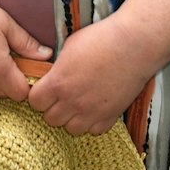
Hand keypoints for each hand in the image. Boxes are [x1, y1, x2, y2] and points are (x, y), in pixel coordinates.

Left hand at [28, 14, 156, 134]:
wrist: (134, 45)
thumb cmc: (101, 39)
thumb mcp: (69, 47)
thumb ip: (58, 68)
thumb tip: (53, 75)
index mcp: (58, 83)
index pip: (35, 103)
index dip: (39, 95)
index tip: (45, 90)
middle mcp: (73, 102)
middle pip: (51, 119)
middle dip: (53, 108)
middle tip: (62, 97)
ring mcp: (92, 112)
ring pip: (71, 129)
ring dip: (72, 119)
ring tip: (78, 104)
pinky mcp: (111, 116)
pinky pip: (94, 131)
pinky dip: (93, 122)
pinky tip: (95, 107)